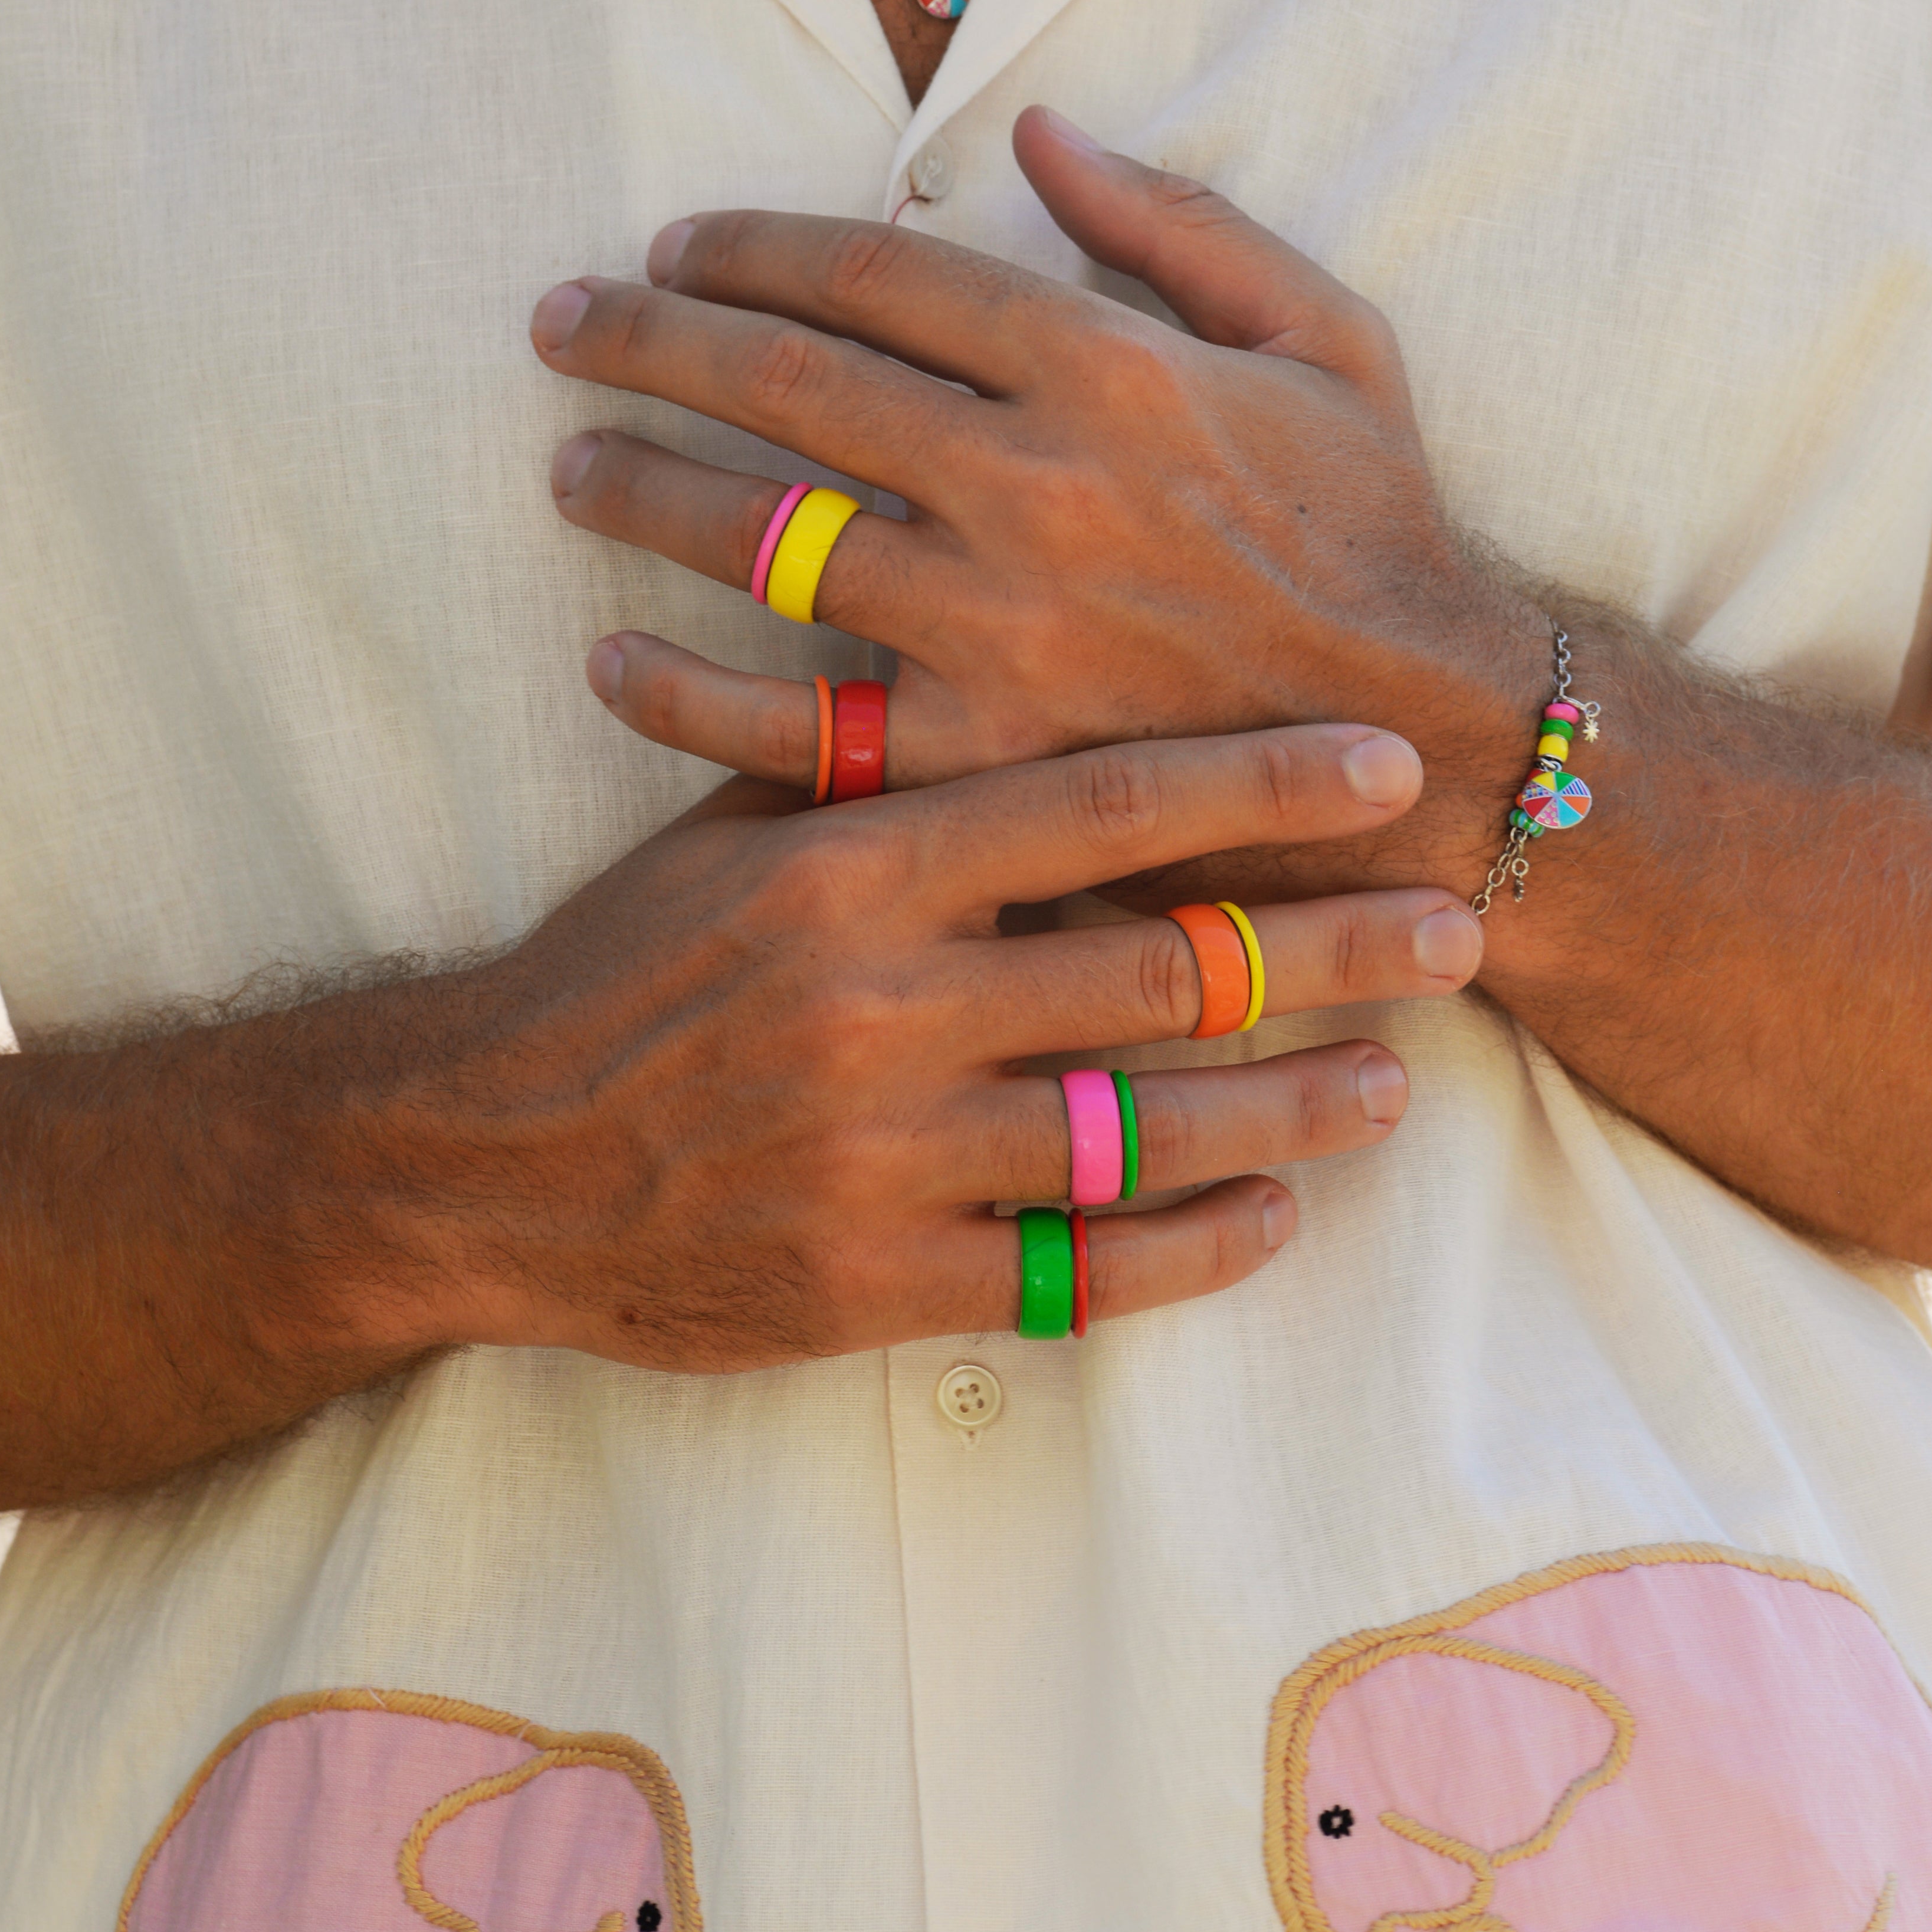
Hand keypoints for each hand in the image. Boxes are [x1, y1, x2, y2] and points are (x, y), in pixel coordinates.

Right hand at [390, 727, 1481, 1371]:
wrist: (473, 1157)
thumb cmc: (607, 978)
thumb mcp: (716, 845)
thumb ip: (850, 768)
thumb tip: (956, 646)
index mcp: (848, 874)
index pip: (1098, 808)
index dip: (1257, 780)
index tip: (1379, 760)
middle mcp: (882, 1008)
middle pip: (1160, 970)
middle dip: (1328, 945)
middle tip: (1457, 927)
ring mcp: (881, 1158)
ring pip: (1142, 1129)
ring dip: (1291, 1104)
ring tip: (1397, 1084)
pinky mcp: (869, 1285)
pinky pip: (1075, 1274)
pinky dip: (1191, 1246)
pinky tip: (1274, 1218)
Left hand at [530, 106, 1546, 905]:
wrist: (1431, 737)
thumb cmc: (1377, 533)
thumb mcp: (1327, 337)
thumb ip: (1179, 226)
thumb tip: (1039, 136)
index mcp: (1104, 365)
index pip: (875, 273)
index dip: (754, 246)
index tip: (678, 246)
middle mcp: (1031, 483)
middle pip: (786, 385)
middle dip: (650, 341)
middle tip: (565, 327)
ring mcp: (997, 626)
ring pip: (766, 539)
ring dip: (645, 494)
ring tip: (571, 470)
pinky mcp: (983, 759)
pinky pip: (798, 728)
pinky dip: (690, 697)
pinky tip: (614, 663)